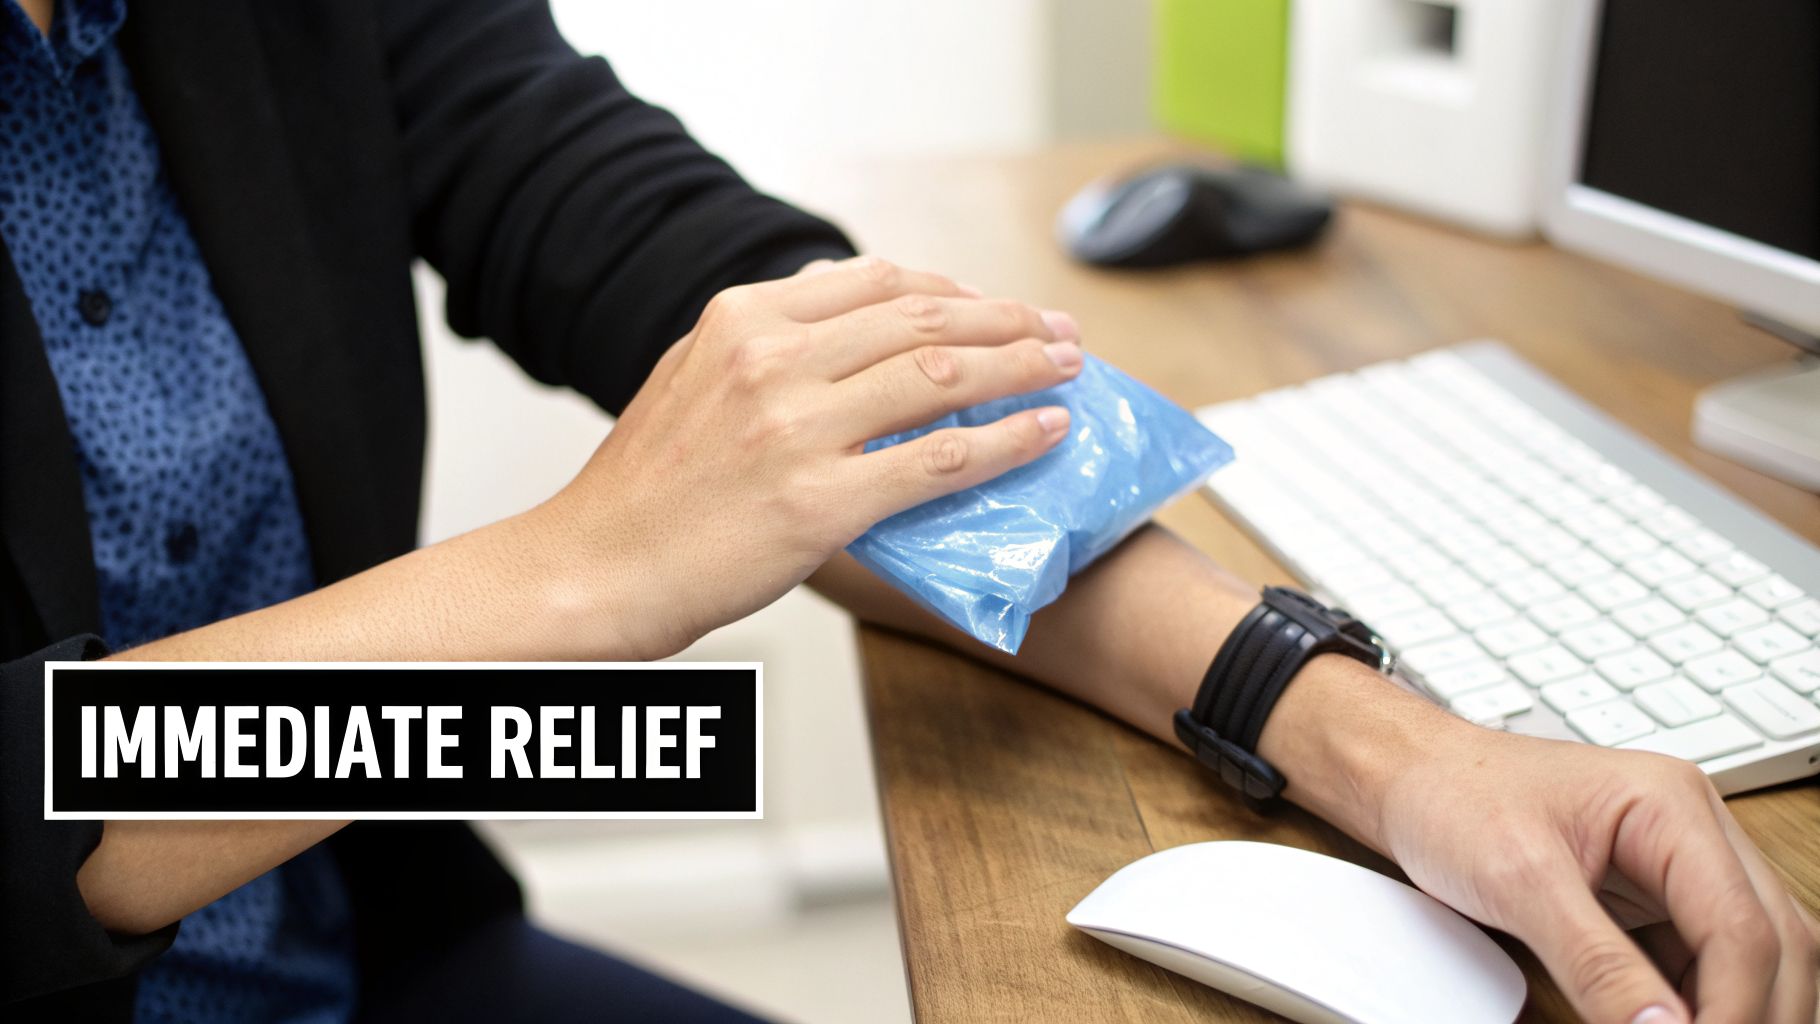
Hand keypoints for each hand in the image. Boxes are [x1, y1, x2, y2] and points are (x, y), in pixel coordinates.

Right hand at [545, 255, 1082, 657]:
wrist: (596, 568)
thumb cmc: (645, 487)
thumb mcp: (693, 375)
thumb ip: (766, 339)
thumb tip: (844, 314)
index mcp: (743, 319)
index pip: (876, 282)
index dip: (953, 290)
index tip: (994, 304)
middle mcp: (773, 359)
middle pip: (923, 319)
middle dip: (1007, 320)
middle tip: (1059, 331)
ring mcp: (798, 430)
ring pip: (942, 377)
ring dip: (1022, 367)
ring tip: (1068, 370)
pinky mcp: (821, 502)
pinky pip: (939, 460)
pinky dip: (1006, 441)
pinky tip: (1046, 434)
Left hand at [1378, 726, 1817, 1022]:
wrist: (1409, 778)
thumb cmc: (1453, 798)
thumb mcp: (1518, 882)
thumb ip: (1595, 961)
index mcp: (1671, 805)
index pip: (1742, 927)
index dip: (1737, 1010)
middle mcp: (1692, 832)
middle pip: (1775, 944)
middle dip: (1758, 1014)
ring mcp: (1679, 867)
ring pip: (1754, 957)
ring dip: (1741, 1010)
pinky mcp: (1654, 901)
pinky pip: (1705, 964)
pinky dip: (1703, 1005)